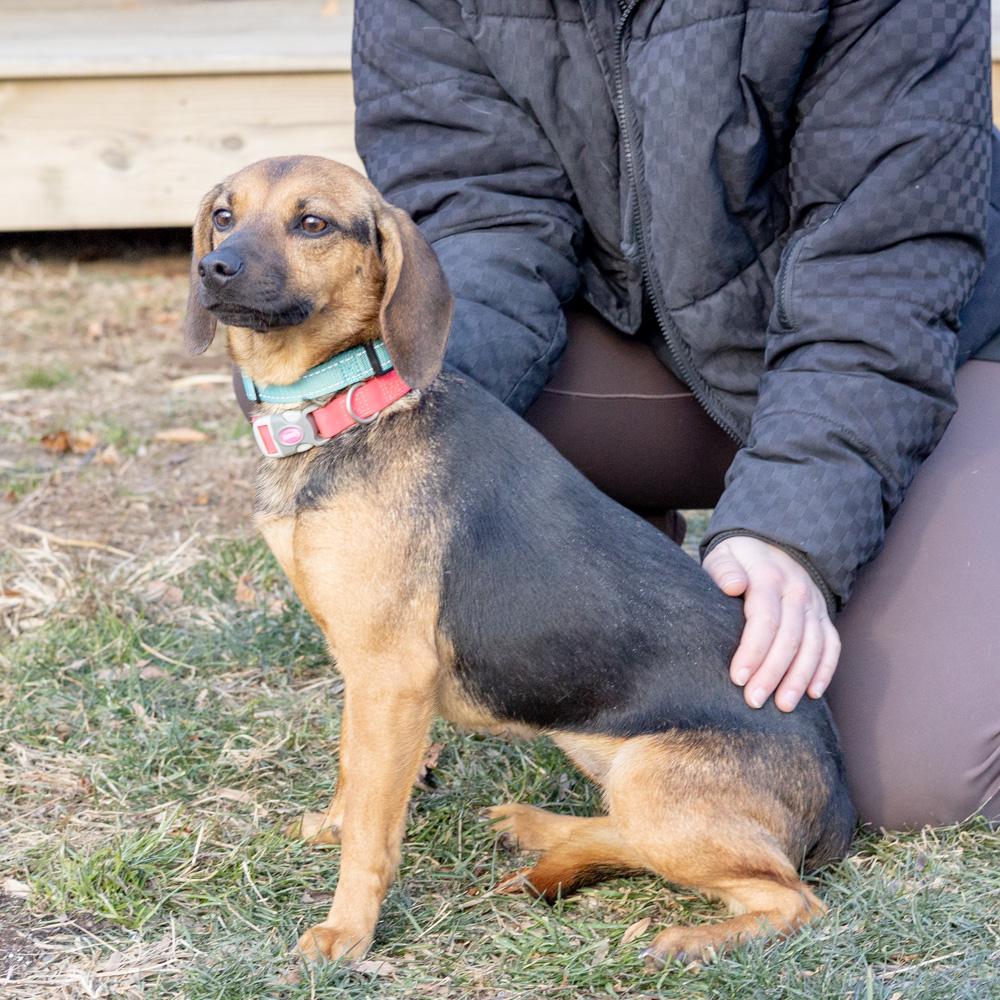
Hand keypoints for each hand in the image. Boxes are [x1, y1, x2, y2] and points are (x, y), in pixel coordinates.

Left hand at [702, 536, 839, 711]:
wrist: (770, 543)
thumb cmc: (738, 559)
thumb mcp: (723, 556)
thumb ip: (724, 570)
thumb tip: (733, 586)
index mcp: (769, 578)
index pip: (765, 619)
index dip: (753, 651)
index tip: (738, 678)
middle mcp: (796, 592)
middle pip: (789, 638)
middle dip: (773, 673)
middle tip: (754, 701)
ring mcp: (814, 605)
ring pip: (813, 645)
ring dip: (799, 678)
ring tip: (784, 706)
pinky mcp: (823, 616)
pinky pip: (831, 644)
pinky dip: (825, 669)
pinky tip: (813, 693)